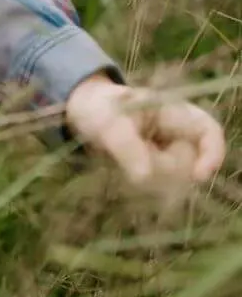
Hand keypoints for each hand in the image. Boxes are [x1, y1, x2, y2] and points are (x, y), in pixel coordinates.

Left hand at [65, 75, 226, 187]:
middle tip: (128, 152)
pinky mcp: (157, 171)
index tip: (198, 176)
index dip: (213, 155)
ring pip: (174, 181)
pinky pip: (159, 187)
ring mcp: (169, 154)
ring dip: (149, 176)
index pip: (209, 132)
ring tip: (123, 155)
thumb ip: (126, 146)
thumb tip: (144, 176)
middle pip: (189, 164)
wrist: (85, 115)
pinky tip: (124, 167)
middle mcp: (178, 135)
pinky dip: (142, 182)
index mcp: (175, 113)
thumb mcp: (107, 123)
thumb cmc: (100, 109)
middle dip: (162, 167)